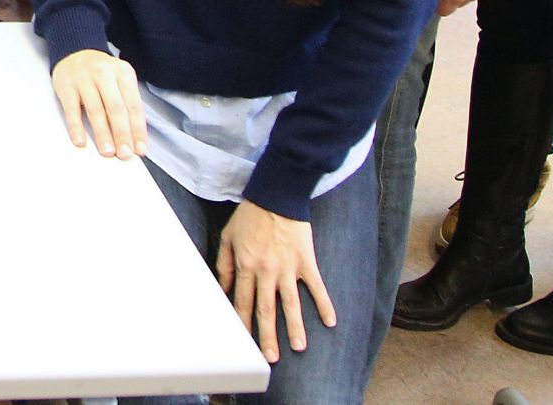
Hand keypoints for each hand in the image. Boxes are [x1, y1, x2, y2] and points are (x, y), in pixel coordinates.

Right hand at [50, 49, 146, 158]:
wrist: (74, 51)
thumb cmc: (101, 73)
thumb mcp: (119, 80)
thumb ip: (127, 103)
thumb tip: (133, 137)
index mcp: (123, 73)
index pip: (134, 105)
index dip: (138, 130)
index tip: (140, 150)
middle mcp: (104, 73)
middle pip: (116, 108)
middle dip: (122, 134)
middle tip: (124, 154)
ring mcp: (84, 79)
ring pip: (96, 110)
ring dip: (102, 133)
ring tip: (107, 152)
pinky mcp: (66, 85)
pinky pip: (72, 109)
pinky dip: (76, 127)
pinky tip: (80, 141)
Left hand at [217, 199, 335, 362]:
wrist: (276, 195)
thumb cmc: (250, 216)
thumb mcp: (228, 237)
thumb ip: (224, 264)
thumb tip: (222, 288)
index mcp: (245, 265)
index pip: (243, 301)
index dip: (244, 322)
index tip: (245, 342)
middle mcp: (266, 270)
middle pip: (266, 309)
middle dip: (267, 335)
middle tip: (271, 357)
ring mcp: (287, 267)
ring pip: (291, 303)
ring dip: (295, 327)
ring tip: (299, 347)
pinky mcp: (306, 261)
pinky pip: (317, 287)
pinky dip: (324, 304)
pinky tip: (330, 322)